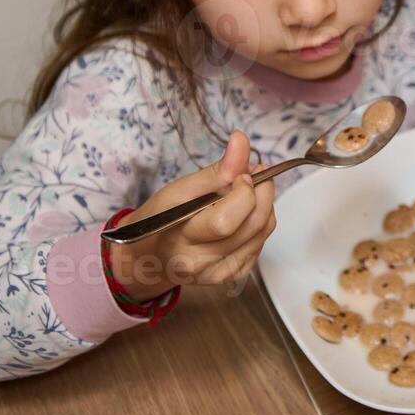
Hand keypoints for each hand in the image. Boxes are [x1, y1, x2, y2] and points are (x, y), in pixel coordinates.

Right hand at [108, 130, 276, 302]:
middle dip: (262, 191)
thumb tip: (241, 140)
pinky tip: (242, 214)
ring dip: (263, 204)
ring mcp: (220, 273)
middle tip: (252, 173)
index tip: (240, 173)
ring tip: (245, 190)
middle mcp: (202, 264)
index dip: (243, 191)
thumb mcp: (181, 189)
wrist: (151, 254)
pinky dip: (258, 221)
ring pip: (263, 231)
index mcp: (182, 242)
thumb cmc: (162, 219)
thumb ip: (217, 168)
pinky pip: (261, 242)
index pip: (226, 220)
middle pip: (253, 224)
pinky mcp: (234, 275)